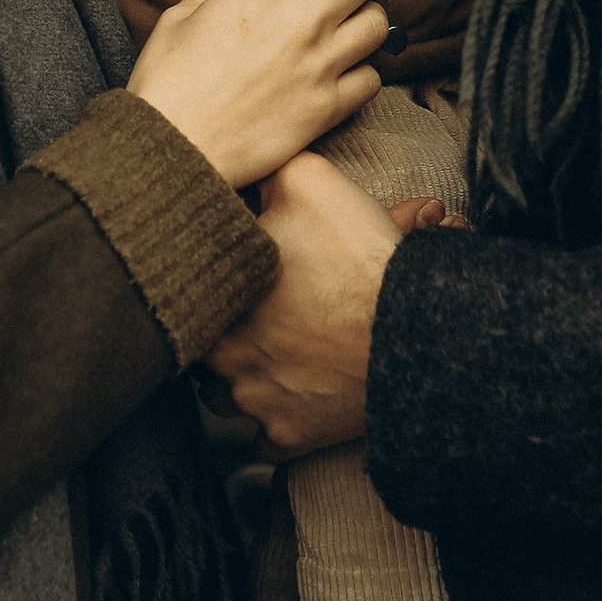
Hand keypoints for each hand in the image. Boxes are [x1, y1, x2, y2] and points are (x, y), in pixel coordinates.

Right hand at [127, 0, 389, 189]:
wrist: (172, 148)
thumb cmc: (168, 81)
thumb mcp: (181, 17)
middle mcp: (302, 17)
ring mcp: (320, 63)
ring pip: (378, 23)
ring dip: (364, 17)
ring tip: (345, 25)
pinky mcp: (329, 107)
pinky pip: (372, 78)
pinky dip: (361, 72)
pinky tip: (339, 72)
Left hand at [207, 149, 397, 454]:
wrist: (410, 334)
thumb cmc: (359, 261)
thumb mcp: (309, 182)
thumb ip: (264, 167)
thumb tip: (240, 161)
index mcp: (219, 299)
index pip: (191, 289)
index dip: (211, 277)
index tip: (231, 271)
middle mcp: (224, 359)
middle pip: (202, 347)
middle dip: (223, 331)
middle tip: (253, 313)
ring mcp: (254, 405)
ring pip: (226, 398)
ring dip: (243, 380)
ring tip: (270, 355)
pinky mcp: (288, 438)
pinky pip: (266, 440)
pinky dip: (278, 423)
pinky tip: (294, 397)